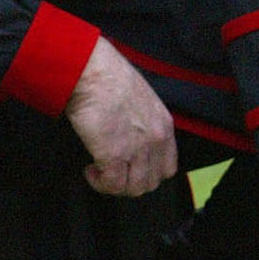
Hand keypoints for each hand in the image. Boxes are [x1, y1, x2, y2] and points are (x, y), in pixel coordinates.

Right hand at [63, 37, 177, 196]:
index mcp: (164, 126)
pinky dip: (100, 183)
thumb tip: (130, 137)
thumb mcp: (141, 99)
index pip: (168, 167)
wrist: (92, 71)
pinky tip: (90, 170)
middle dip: (130, 182)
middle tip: (112, 172)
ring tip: (99, 171)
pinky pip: (112, 185)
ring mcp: (137, 149)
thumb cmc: (109, 77)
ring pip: (133, 188)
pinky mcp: (113, 155)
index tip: (131, 168)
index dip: (148, 172)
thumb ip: (143, 123)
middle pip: (151, 182)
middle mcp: (155, 140)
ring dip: (114, 184)